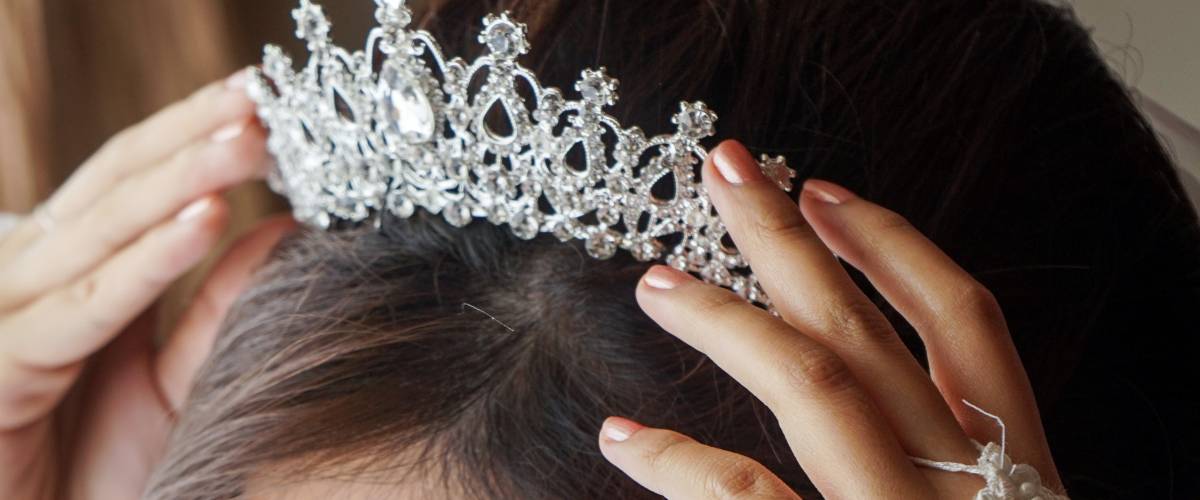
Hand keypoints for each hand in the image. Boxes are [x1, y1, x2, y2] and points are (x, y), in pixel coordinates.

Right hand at [0, 70, 291, 498]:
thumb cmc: (94, 468)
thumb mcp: (176, 379)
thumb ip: (217, 307)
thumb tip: (283, 229)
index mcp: (67, 268)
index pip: (131, 179)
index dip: (191, 134)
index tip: (261, 99)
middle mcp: (30, 275)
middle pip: (115, 186)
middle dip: (191, 139)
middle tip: (262, 101)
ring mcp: (5, 314)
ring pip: (100, 232)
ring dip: (180, 182)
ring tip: (249, 143)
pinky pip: (80, 307)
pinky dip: (144, 263)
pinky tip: (203, 223)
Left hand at [597, 141, 1062, 497]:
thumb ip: (960, 462)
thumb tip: (877, 391)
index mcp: (1016, 463)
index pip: (965, 323)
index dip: (894, 245)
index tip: (826, 193)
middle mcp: (963, 477)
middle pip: (867, 329)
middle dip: (786, 241)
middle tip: (724, 173)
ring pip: (811, 384)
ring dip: (725, 320)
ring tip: (658, 283)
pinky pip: (742, 490)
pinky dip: (675, 459)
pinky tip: (623, 436)